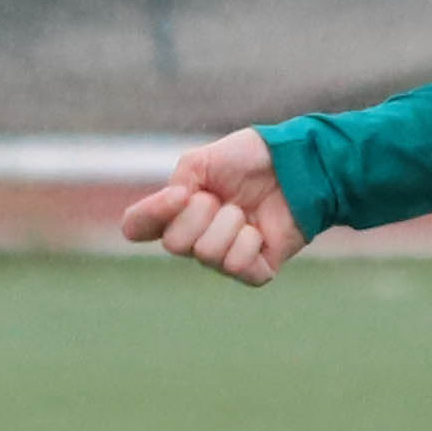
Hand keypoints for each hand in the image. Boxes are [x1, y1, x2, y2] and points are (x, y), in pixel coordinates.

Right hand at [121, 129, 303, 284]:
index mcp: (175, 211)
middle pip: (174, 244)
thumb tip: (177, 206)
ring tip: (245, 211)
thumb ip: (178, 184)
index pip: (135, 227)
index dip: (150, 214)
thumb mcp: (201, 161)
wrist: (295, 164)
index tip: (181, 193)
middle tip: (223, 198)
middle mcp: (194, 238)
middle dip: (202, 214)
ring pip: (206, 254)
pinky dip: (250, 242)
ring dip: (229, 224)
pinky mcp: (254, 270)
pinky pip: (236, 267)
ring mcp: (223, 256)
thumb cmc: (249, 160)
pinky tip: (260, 230)